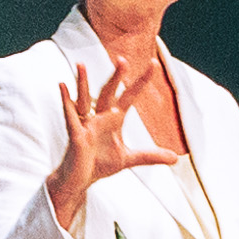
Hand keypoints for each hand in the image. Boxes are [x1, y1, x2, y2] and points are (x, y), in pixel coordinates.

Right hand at [48, 59, 180, 232]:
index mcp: (113, 119)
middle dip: (115, 77)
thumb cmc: (100, 164)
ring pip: (84, 98)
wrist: (81, 179)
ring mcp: (86, 124)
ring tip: (81, 65)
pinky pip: (70, 116)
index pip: (129, 96)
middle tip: (122, 59)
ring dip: (83, 82)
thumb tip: (175, 158)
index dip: (140, 82)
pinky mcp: (76, 135)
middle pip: (108, 93)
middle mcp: (99, 117)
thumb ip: (150, 156)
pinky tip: (62, 85)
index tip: (153, 64)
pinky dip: (66, 101)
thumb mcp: (128, 159)